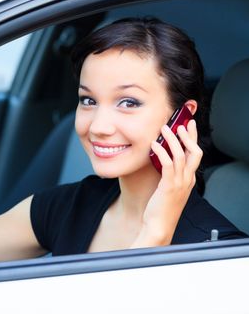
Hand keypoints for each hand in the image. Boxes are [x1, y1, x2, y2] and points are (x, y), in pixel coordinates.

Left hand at [138, 119, 202, 244]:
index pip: (196, 155)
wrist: (159, 227)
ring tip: (165, 129)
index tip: (188, 126)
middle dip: (189, 135)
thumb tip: (161, 159)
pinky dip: (161, 152)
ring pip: (181, 155)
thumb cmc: (161, 209)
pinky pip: (167, 164)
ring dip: (173, 139)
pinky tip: (154, 145)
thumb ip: (169, 176)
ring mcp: (179, 183)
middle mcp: (187, 180)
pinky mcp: (168, 186)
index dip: (193, 139)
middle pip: (194, 152)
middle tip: (181, 123)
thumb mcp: (169, 190)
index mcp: (189, 180)